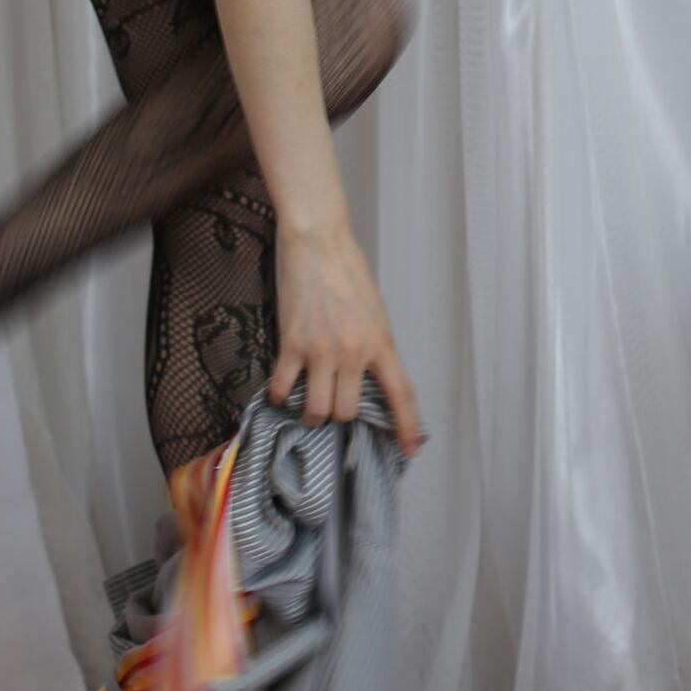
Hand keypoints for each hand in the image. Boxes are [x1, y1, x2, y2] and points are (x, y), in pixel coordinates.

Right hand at [268, 213, 424, 455]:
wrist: (318, 241)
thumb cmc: (347, 269)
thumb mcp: (373, 310)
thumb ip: (371, 344)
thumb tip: (364, 373)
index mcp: (380, 342)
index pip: (400, 393)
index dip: (407, 425)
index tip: (411, 448)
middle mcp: (353, 352)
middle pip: (347, 411)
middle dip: (339, 415)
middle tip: (331, 405)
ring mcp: (321, 350)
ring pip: (317, 409)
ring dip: (311, 413)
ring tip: (306, 404)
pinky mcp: (292, 343)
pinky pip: (283, 387)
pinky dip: (279, 395)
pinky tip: (279, 391)